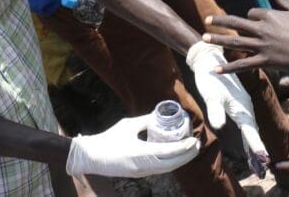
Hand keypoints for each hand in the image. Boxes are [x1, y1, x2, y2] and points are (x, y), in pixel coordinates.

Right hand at [65, 114, 200, 177]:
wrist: (91, 157)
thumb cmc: (109, 139)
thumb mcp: (128, 125)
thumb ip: (145, 121)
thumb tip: (159, 114)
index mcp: (142, 153)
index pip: (169, 152)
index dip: (184, 147)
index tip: (194, 140)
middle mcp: (144, 166)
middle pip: (172, 164)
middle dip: (187, 155)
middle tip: (197, 145)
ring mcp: (141, 172)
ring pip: (167, 169)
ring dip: (180, 160)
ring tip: (190, 150)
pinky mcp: (138, 174)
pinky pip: (159, 169)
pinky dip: (170, 163)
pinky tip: (175, 157)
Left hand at [185, 41, 267, 160]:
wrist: (210, 61)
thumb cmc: (210, 79)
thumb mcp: (211, 95)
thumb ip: (215, 110)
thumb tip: (220, 126)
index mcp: (242, 107)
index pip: (250, 131)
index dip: (256, 146)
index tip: (264, 160)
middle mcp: (246, 107)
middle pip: (253, 132)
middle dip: (257, 149)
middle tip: (262, 167)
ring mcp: (243, 106)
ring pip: (251, 128)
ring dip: (253, 142)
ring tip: (257, 159)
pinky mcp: (238, 104)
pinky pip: (246, 123)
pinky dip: (248, 135)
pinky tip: (247, 141)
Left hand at [204, 0, 288, 74]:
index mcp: (269, 15)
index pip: (253, 13)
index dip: (253, 16)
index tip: (256, 20)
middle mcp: (262, 29)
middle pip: (237, 23)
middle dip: (221, 22)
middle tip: (207, 20)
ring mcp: (261, 46)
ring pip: (235, 42)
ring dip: (218, 40)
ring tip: (204, 38)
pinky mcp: (263, 61)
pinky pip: (242, 64)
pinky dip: (228, 67)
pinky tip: (215, 69)